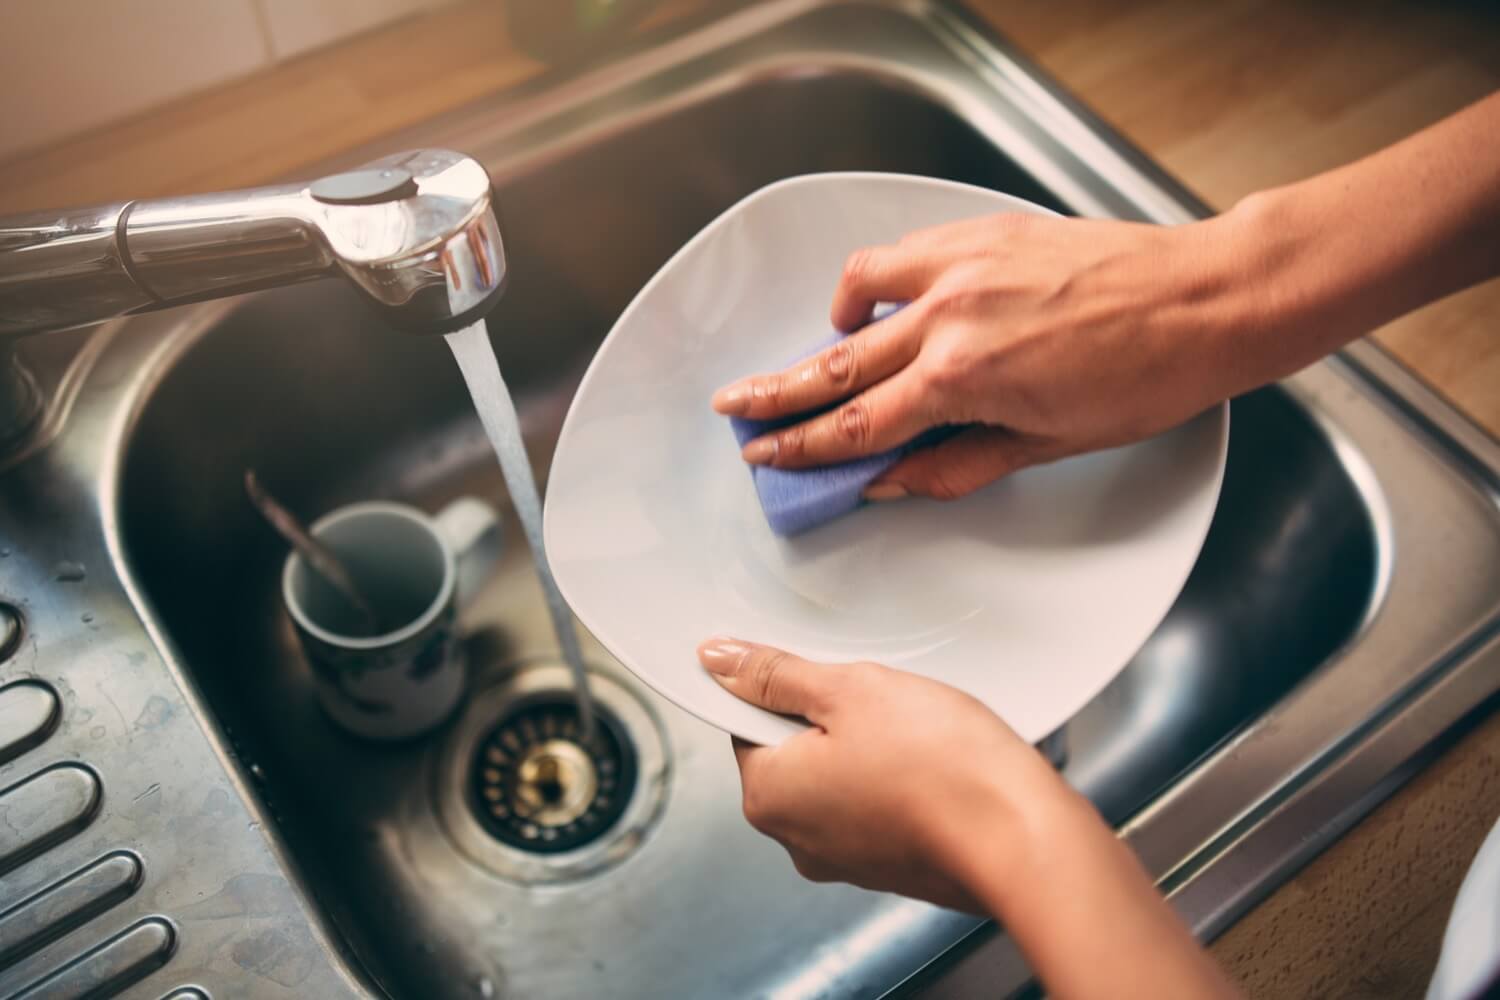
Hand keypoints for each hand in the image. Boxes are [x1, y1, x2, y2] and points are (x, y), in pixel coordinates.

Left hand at [696, 636, 1068, 911]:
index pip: (747, 723)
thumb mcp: (849, 691)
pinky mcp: (892, 866)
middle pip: (795, 753)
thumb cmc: (940, 767)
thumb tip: (719, 661)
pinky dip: (900, 780)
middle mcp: (796, 840)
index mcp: (768, 797)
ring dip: (870, 747)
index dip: (788, 687)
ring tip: (916, 731)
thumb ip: (777, 675)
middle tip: (881, 699)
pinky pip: (879, 805)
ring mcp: (846, 860)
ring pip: (841, 777)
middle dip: (833, 718)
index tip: (828, 674)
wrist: (1022, 838)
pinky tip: (935, 762)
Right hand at [711, 211, 1254, 499]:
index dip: (802, 446)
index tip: (765, 454)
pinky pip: (905, 252)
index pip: (857, 424)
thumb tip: (897, 482)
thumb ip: (959, 462)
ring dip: (827, 326)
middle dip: (777, 391)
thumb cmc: (1147, 376)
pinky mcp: (984, 233)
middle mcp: (948, 317)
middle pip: (835, 363)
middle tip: (735, 405)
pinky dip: (881, 278)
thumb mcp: (1049, 443)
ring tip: (821, 345)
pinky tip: (890, 297)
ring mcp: (962, 266)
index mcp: (963, 380)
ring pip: (859, 290)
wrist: (1205, 299)